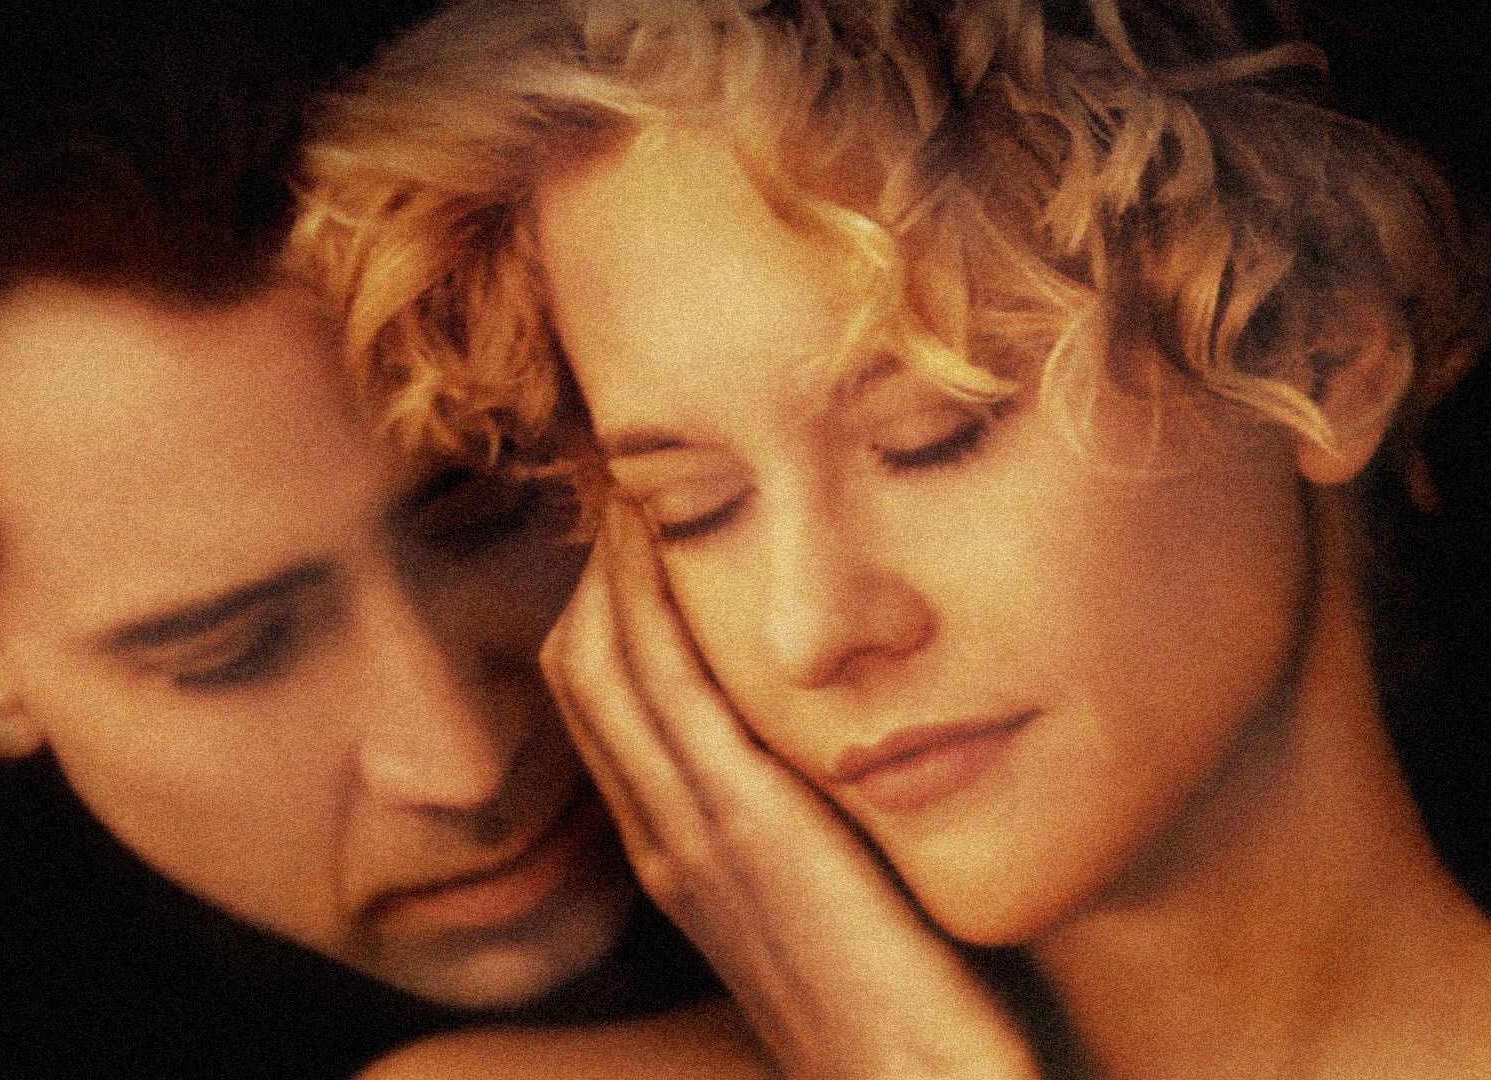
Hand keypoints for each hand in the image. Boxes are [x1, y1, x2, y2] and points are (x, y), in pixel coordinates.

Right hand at [540, 501, 1038, 1079]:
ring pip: (605, 667)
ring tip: (635, 474)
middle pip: (585, 669)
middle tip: (625, 472)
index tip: (639, 522)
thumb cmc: (906, 1011)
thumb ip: (814, 829)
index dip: (608, 604)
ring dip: (612, 564)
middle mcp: (667, 840)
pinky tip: (667, 532)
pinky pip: (667, 689)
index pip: (609, 702)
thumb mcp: (836, 905)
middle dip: (594, 565)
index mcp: (685, 854)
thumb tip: (845, 744)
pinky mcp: (743, 832)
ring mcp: (693, 837)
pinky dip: (649, 603)